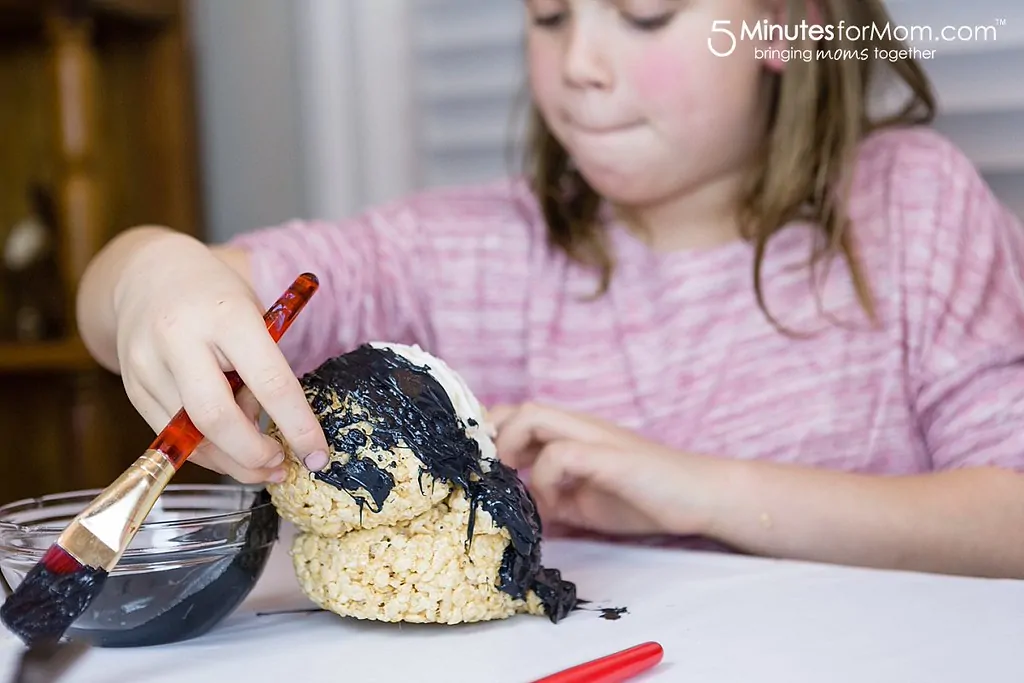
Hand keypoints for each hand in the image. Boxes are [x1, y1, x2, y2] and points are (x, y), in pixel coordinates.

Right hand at [106, 230, 328, 482]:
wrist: (147, 275)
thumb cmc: (217, 299)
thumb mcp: (254, 318)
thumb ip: (264, 372)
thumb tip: (275, 433)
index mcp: (227, 316)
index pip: (270, 382)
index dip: (297, 426)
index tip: (317, 454)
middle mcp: (180, 340)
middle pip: (216, 419)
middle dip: (254, 454)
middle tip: (281, 465)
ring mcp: (149, 366)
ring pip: (191, 437)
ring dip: (233, 462)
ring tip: (264, 465)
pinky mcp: (132, 389)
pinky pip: (172, 439)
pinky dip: (207, 453)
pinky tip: (230, 451)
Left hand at [488, 402, 713, 536]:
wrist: (701, 495)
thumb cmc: (647, 496)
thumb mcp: (585, 502)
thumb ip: (553, 499)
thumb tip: (519, 509)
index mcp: (574, 433)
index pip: (520, 414)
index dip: (495, 434)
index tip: (485, 468)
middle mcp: (581, 426)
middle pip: (520, 407)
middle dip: (495, 437)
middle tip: (495, 475)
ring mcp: (595, 437)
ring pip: (534, 415)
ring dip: (513, 448)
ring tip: (517, 483)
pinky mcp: (609, 456)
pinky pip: (561, 454)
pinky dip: (545, 477)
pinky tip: (556, 503)